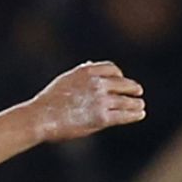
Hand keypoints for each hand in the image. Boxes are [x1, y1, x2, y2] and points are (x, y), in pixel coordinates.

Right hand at [24, 61, 145, 142]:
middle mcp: (97, 83)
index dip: (119, 75)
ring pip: (126, 100)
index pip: (111, 69)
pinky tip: (139, 114)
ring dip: (135, 103)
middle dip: (132, 87)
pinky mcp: (102, 117)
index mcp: (87, 71)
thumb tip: (89, 64)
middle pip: (123, 83)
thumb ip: (80, 72)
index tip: (122, 80)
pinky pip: (124, 115)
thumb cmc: (48, 102)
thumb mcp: (65, 80)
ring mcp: (101, 100)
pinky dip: (134, 114)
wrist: (41, 117)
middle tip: (138, 91)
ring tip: (140, 106)